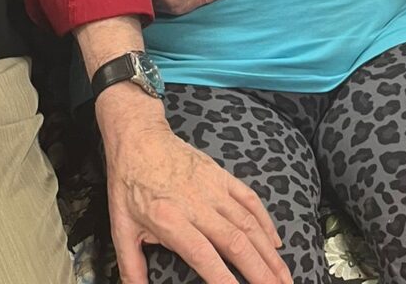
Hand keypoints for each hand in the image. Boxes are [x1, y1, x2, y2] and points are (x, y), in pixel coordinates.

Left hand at [96, 85, 289, 283]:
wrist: (137, 136)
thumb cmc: (128, 182)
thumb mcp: (121, 227)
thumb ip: (131, 266)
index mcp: (170, 219)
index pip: (204, 256)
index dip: (225, 280)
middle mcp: (196, 204)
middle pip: (236, 242)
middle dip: (261, 272)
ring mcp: (212, 187)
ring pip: (248, 223)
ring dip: (269, 253)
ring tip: (284, 276)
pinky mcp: (220, 175)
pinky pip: (249, 199)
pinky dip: (265, 222)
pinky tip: (275, 243)